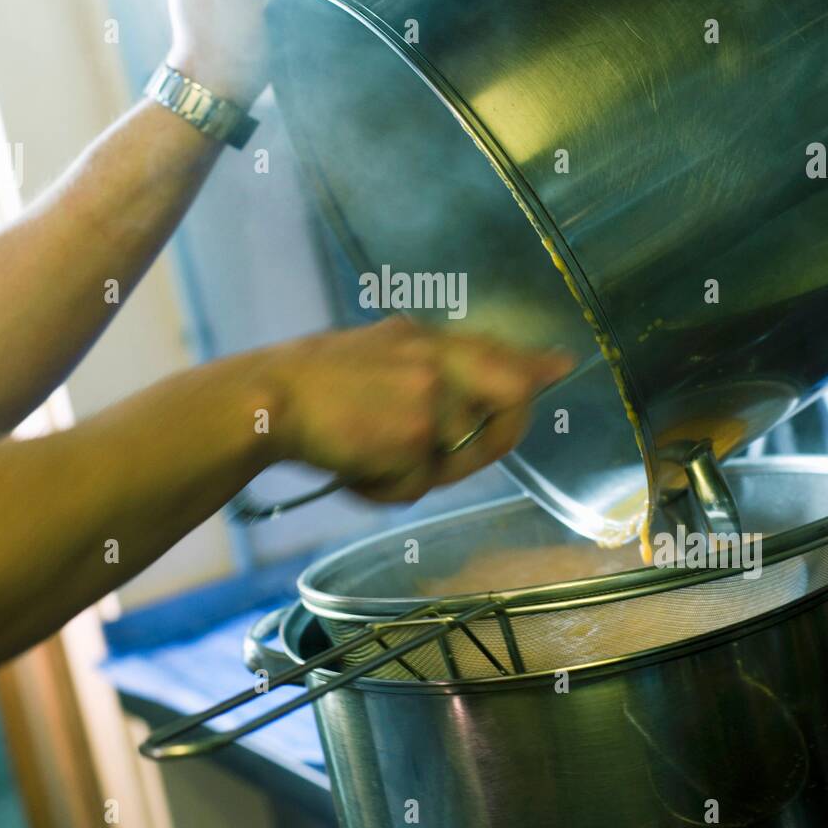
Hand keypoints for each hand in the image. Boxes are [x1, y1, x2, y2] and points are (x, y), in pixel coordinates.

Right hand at [266, 317, 573, 502]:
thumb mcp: (374, 351)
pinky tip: (351, 464)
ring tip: (360, 451)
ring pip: (453, 460)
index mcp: (424, 339)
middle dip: (489, 442)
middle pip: (508, 404)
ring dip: (410, 472)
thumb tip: (457, 383)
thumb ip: (425, 364)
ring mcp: (431, 397)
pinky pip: (416, 486)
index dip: (533, 365)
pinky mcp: (415, 436)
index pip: (497, 350)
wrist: (265, 398)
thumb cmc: (311, 384)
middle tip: (437, 455)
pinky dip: (383, 489)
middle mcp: (438, 360)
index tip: (561, 365)